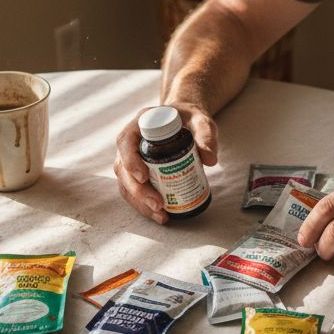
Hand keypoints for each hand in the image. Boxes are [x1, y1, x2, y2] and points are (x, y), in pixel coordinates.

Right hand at [113, 102, 218, 224]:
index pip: (125, 141)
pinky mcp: (136, 172)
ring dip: (139, 202)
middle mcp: (130, 142)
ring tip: (160, 215)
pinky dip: (143, 205)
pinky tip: (160, 215)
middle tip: (158, 204)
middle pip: (123, 168)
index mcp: (140, 124)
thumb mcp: (201, 122)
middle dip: (138, 190)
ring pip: (125, 183)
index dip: (130, 160)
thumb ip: (206, 135)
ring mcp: (130, 159)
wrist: (185, 120)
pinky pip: (133, 191)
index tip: (144, 177)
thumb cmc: (189, 118)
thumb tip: (210, 159)